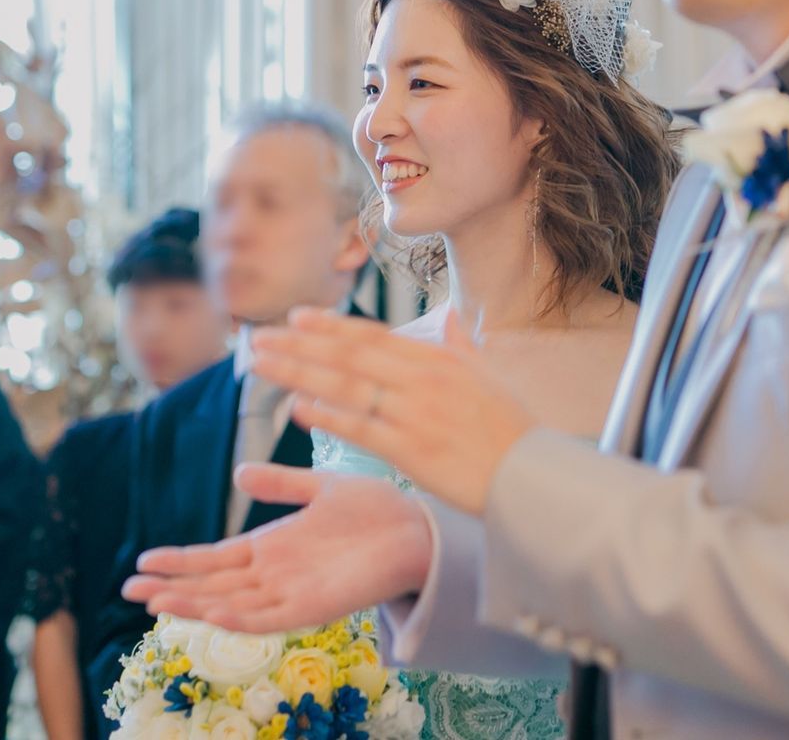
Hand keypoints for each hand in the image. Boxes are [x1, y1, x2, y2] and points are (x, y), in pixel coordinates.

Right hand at [122, 464, 431, 632]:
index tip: (143, 560)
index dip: (181, 560)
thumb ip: (280, 484)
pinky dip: (241, 618)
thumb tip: (239, 474)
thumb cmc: (373, 511)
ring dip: (196, 604)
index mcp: (274, 545)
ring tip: (156, 601)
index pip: (217, 558)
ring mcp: (292, 591)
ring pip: (232, 604)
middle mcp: (276, 573)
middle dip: (173, 586)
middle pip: (214, 584)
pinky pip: (271, 618)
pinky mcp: (314, 606)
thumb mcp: (319, 490)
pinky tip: (214, 612)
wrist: (417, 528)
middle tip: (129, 589)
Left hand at [252, 309, 536, 515]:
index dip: (330, 325)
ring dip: (299, 374)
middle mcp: (422, 379)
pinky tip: (298, 408)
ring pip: (346, 387)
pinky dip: (328, 417)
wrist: (529, 475)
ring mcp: (415, 413)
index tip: (295, 317)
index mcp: (438, 357)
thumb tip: (451, 314)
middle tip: (259, 338)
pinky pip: (361, 429)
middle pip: (348, 356)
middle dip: (299, 345)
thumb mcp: (487, 374)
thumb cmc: (509, 426)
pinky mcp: (412, 450)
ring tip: (263, 366)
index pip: (372, 335)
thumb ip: (461, 342)